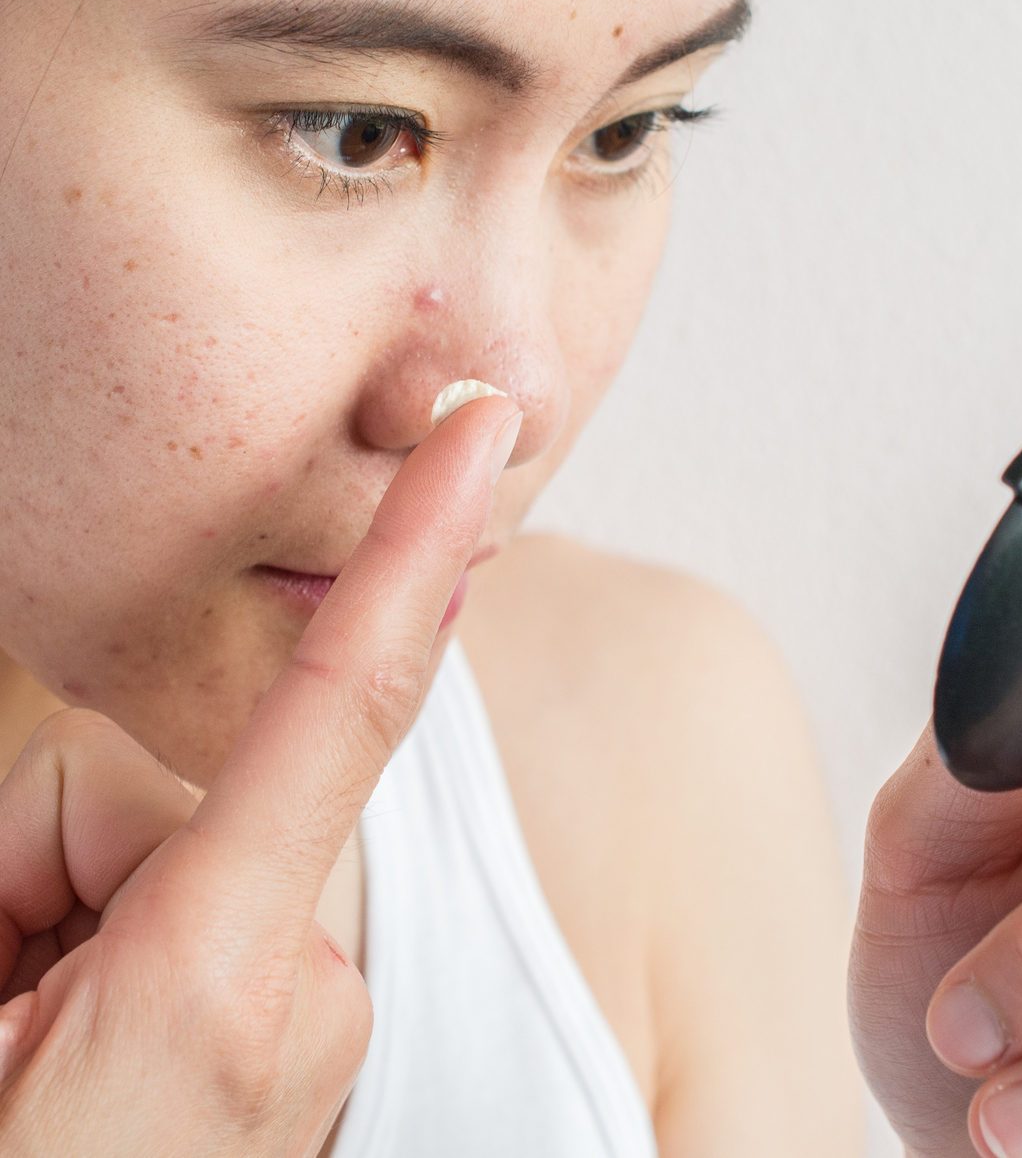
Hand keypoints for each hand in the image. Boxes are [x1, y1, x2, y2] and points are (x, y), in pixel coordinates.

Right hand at [0, 393, 521, 1154]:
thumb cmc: (47, 1156)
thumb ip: (38, 878)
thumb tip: (63, 845)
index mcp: (219, 976)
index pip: (351, 704)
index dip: (415, 550)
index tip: (478, 433)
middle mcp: (296, 986)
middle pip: (149, 810)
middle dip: (34, 873)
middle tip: (1, 1015)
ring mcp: (302, 1024)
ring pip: (154, 874)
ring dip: (49, 935)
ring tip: (27, 1053)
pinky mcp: (288, 1045)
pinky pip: (187, 932)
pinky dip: (96, 967)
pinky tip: (59, 1058)